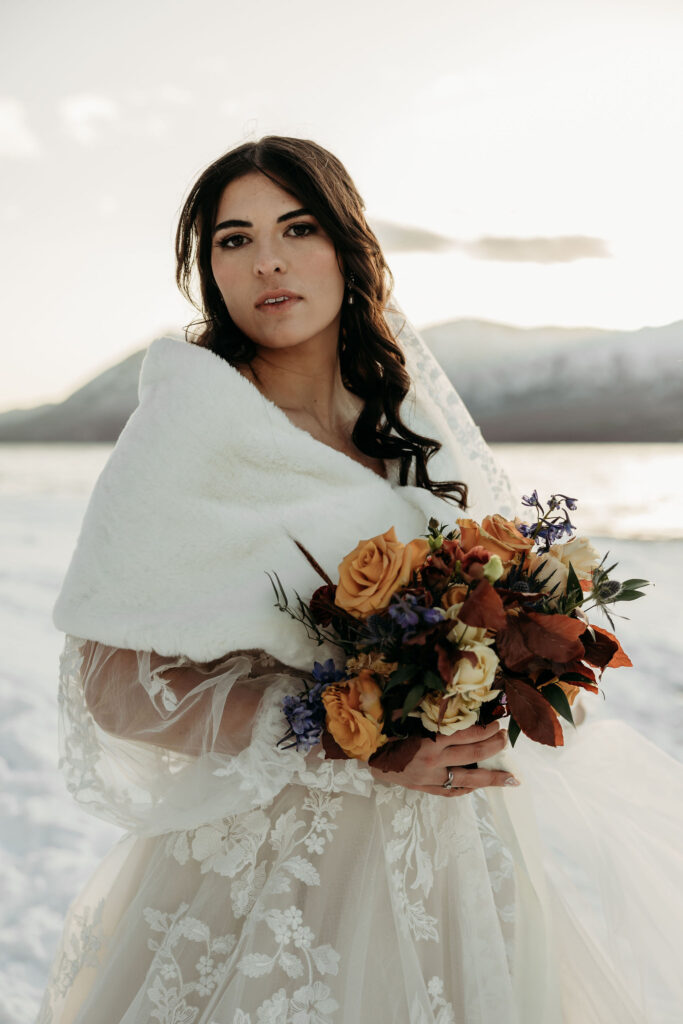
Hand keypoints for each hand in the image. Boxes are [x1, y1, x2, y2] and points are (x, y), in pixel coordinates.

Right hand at [366, 721, 518, 796]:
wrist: (367, 754)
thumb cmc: (385, 730)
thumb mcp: (406, 716)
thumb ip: (429, 712)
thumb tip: (453, 700)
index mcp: (428, 741)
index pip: (464, 735)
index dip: (484, 730)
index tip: (496, 724)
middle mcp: (432, 762)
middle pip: (472, 755)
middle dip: (493, 747)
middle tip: (505, 740)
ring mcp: (430, 778)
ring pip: (468, 779)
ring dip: (491, 777)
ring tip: (510, 778)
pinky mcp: (425, 789)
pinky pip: (451, 792)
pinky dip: (467, 789)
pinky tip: (480, 786)